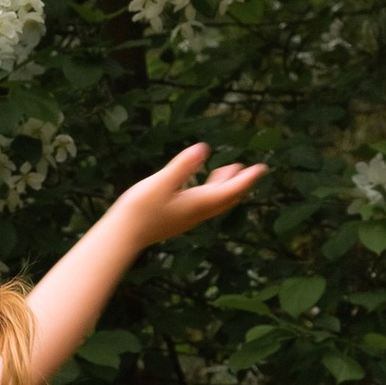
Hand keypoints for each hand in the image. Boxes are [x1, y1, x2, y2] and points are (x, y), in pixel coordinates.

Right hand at [113, 142, 267, 245]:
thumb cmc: (139, 209)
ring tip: (228, 170)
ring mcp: (187, 217)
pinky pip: (203, 204)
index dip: (247, 179)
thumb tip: (203, 148)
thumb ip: (182, 166)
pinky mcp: (177, 218)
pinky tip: (200, 186)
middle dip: (240, 183)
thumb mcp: (160, 183)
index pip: (230, 190)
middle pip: (227, 198)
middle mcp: (197, 213)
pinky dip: (210, 192)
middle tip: (252, 169)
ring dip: (225, 186)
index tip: (262, 167)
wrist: (123, 236)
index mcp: (198, 203)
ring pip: (215, 202)